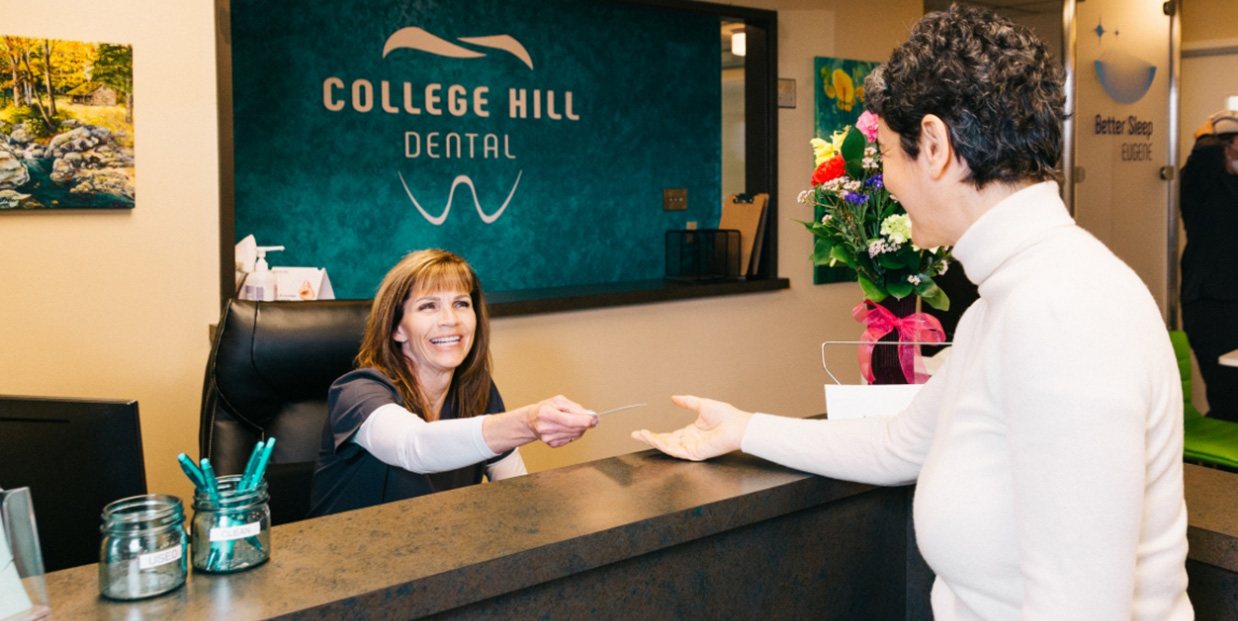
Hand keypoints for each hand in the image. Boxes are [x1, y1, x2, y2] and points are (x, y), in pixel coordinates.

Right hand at [525, 395, 597, 447]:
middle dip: (586, 424)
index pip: (570, 421)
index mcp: (546, 413)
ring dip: (580, 428)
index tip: (595, 418)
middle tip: (592, 419)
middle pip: (574, 429)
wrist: (531, 420)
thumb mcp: (558, 401)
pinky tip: (567, 427)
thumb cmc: (545, 408)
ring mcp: (548, 438)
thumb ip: (575, 408)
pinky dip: (573, 433)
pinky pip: (571, 439)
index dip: (585, 421)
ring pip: (575, 435)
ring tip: (575, 421)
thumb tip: (589, 415)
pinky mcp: (552, 444)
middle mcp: (545, 427)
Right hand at [630, 395, 752, 460]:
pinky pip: (677, 451)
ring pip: (668, 447)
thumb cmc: (726, 416)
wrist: (739, 425)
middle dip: (649, 439)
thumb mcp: (701, 404)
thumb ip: (687, 402)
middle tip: (635, 434)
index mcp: (690, 432)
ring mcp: (692, 449)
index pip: (668, 435)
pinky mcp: (696, 453)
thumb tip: (674, 398)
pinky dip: (665, 446)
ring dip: (654, 441)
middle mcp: (689, 442)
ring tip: (642, 435)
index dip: (654, 434)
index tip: (641, 431)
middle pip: (665, 442)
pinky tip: (656, 439)